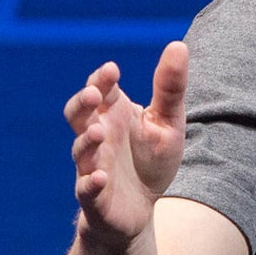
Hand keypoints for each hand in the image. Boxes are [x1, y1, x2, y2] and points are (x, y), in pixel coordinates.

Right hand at [63, 41, 188, 246]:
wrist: (143, 208)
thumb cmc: (151, 159)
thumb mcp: (168, 122)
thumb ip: (170, 88)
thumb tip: (177, 45)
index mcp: (113, 114)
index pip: (100, 89)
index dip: (101, 79)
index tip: (112, 70)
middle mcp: (98, 137)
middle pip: (77, 114)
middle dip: (81, 103)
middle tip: (93, 94)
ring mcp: (92, 166)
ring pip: (80, 151)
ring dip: (86, 142)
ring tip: (98, 133)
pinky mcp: (95, 197)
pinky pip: (85, 190)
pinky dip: (90, 183)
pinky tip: (101, 178)